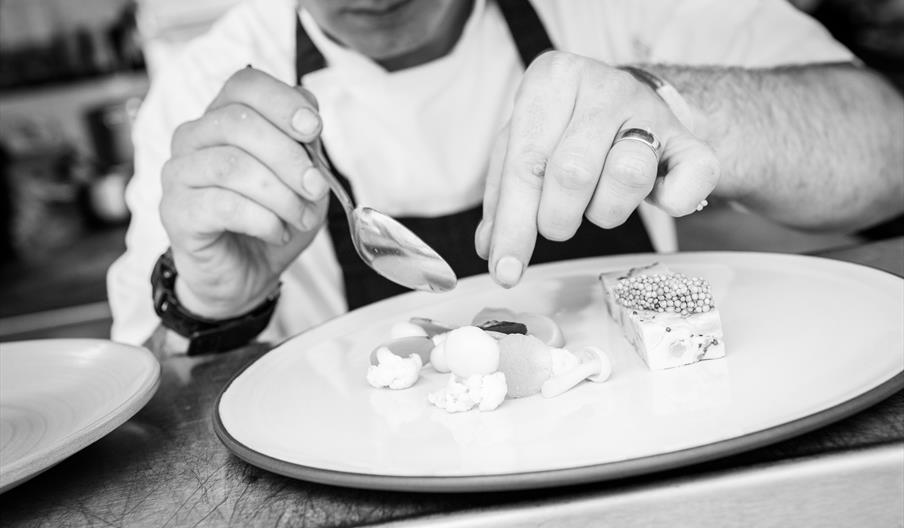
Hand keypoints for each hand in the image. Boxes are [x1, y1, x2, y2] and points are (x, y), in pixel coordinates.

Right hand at [160, 67, 328, 318]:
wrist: (245, 276)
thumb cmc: (272, 220)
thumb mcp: (302, 181)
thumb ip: (306, 148)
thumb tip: (309, 123)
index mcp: (224, 118)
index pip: (245, 86)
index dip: (282, 101)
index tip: (314, 129)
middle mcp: (193, 138)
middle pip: (239, 123)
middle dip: (289, 157)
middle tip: (316, 188)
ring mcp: (179, 173)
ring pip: (232, 165)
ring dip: (279, 194)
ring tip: (300, 218)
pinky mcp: (175, 212)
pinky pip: (223, 205)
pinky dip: (262, 220)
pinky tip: (276, 232)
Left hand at [476, 52, 719, 286]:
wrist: (629, 104)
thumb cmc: (565, 130)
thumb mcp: (523, 148)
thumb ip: (502, 197)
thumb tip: (491, 248)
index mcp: (551, 79)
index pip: (525, 162)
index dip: (514, 225)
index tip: (506, 270)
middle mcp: (602, 85)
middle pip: (572, 173)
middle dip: (557, 219)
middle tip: (556, 223)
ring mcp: (650, 108)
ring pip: (627, 176)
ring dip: (606, 211)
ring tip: (597, 199)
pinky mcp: (689, 136)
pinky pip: (692, 177)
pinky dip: (675, 200)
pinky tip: (658, 197)